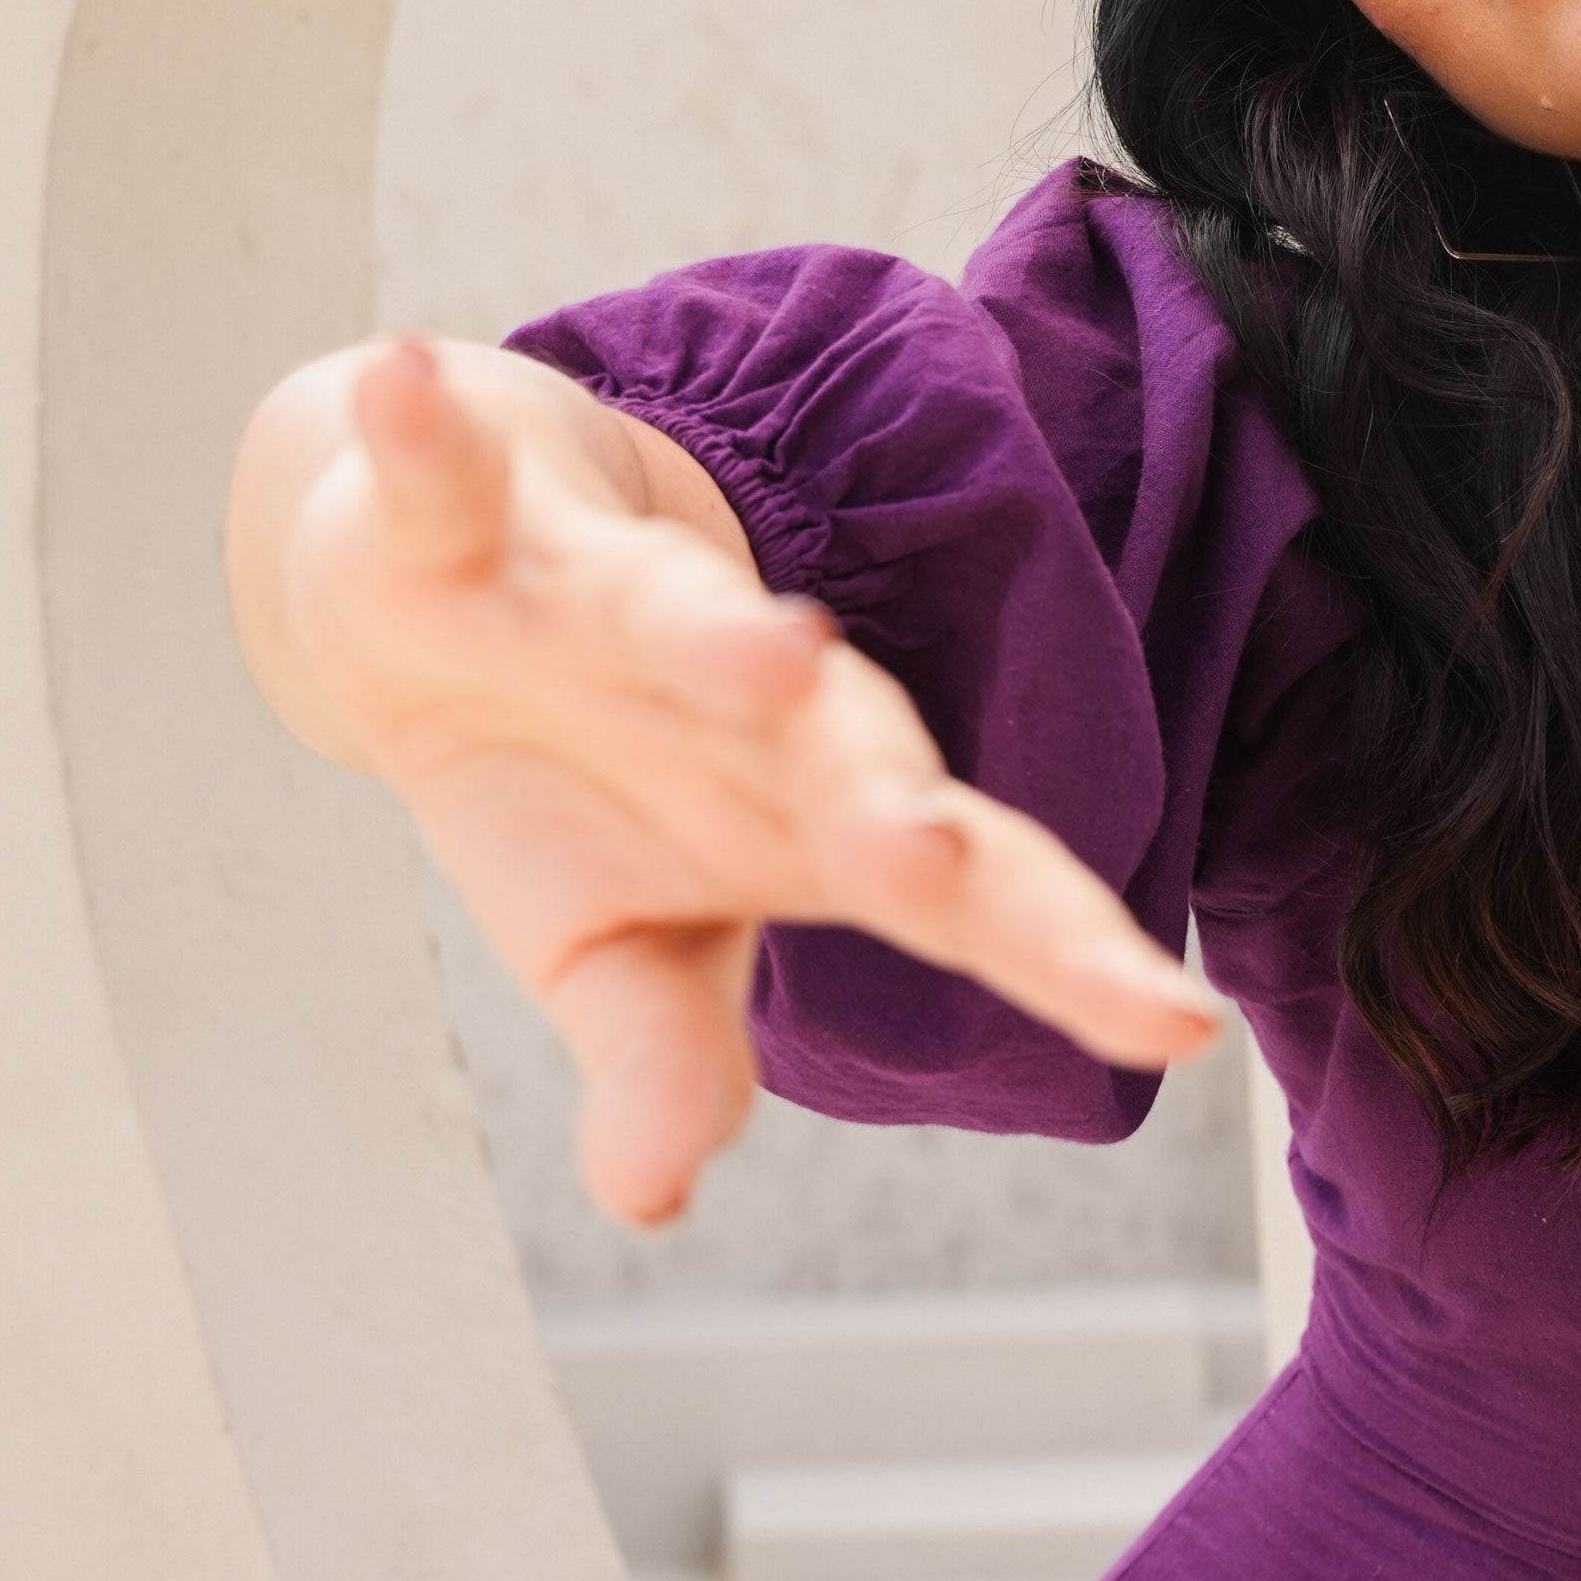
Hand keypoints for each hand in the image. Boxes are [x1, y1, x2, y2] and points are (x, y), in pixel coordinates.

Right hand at [251, 341, 1218, 1226]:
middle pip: (848, 743)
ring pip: (680, 610)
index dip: (1073, 955)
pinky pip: (449, 474)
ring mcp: (609, 592)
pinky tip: (399, 384)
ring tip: (773, 649)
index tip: (1181, 1026)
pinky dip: (419, 432)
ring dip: (721, 633)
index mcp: (812, 809)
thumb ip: (665, 1053)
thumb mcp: (614, 944)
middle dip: (889, 796)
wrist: (437, 591)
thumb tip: (657, 1196)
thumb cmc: (577, 778)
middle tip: (931, 858)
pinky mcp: (475, 517)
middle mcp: (746, 692)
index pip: (977, 888)